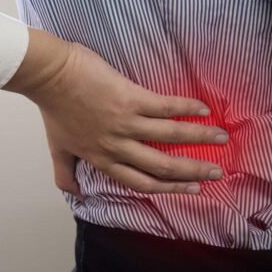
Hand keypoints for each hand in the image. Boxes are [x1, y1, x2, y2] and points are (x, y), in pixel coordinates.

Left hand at [5, 29, 227, 197]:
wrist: (50, 75)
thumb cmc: (53, 108)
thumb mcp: (57, 148)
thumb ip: (66, 173)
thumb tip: (75, 195)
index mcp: (103, 159)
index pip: (141, 182)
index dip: (169, 188)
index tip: (191, 190)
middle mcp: (117, 146)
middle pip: (162, 166)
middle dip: (193, 171)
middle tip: (216, 173)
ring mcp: (125, 123)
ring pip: (170, 136)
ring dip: (200, 138)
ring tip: (222, 138)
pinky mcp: (130, 98)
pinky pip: (165, 107)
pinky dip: (187, 109)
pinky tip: (204, 110)